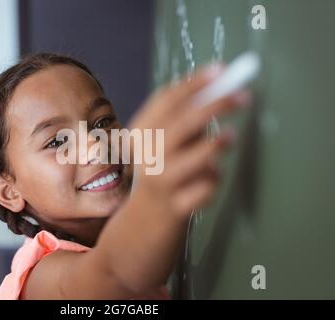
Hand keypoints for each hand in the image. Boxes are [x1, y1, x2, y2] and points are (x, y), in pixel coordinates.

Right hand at [128, 65, 250, 219]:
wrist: (146, 217)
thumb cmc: (163, 168)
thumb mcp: (165, 140)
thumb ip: (186, 117)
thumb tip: (223, 86)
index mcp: (142, 131)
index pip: (166, 99)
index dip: (194, 83)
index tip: (221, 69)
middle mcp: (147, 154)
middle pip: (181, 122)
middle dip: (216, 105)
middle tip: (244, 96)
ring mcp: (160, 181)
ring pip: (193, 158)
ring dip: (216, 144)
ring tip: (230, 137)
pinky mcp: (175, 206)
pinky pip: (205, 188)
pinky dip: (214, 179)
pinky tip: (211, 178)